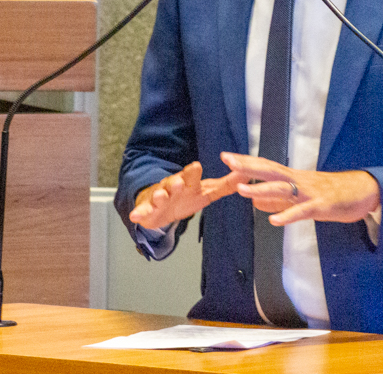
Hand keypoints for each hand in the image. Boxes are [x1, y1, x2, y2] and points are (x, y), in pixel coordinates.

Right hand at [129, 161, 244, 229]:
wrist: (163, 208)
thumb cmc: (187, 197)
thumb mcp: (207, 192)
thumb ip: (227, 185)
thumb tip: (247, 174)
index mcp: (188, 183)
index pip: (192, 175)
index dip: (193, 172)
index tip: (196, 166)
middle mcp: (173, 187)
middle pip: (175, 182)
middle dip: (177, 182)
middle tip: (179, 182)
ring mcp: (160, 198)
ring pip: (159, 195)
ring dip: (159, 195)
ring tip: (159, 196)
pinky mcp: (149, 210)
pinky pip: (143, 211)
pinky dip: (139, 213)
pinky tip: (135, 216)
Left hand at [221, 151, 380, 225]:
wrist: (363, 192)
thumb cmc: (333, 194)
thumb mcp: (302, 198)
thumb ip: (279, 202)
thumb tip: (257, 205)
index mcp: (294, 178)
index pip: (266, 167)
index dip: (247, 162)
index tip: (227, 157)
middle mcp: (299, 181)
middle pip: (270, 170)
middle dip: (248, 166)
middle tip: (228, 161)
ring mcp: (310, 192)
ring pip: (283, 189)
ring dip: (262, 189)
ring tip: (241, 191)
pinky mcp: (322, 206)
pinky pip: (303, 211)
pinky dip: (288, 215)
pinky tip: (274, 221)